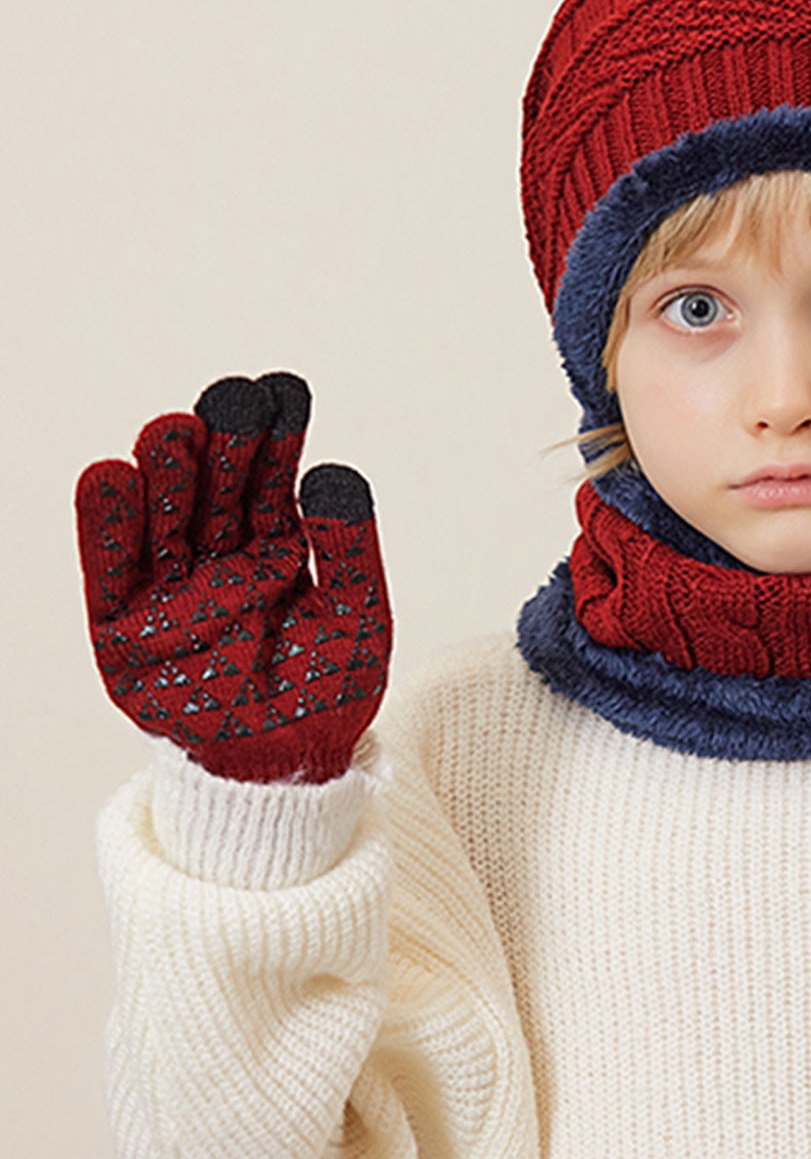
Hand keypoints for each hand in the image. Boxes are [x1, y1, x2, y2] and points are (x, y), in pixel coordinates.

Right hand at [75, 372, 391, 781]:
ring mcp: (168, 590)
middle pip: (214, 487)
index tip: (287, 391)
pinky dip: (105, 527)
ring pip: (162, 519)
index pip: (269, 478)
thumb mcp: (357, 614)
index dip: (276, 435)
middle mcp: (215, 557)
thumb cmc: (327, 688)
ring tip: (174, 428)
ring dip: (164, 472)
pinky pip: (109, 572)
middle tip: (236, 402)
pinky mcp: (121, 629)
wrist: (290, 767)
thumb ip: (350, 549)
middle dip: (223, 444)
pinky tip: (109, 476)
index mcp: (272, 545)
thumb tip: (334, 474)